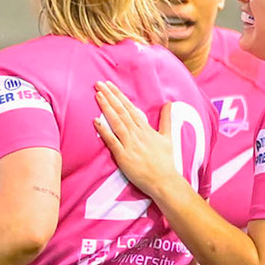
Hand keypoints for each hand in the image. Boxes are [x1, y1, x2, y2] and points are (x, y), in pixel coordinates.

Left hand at [93, 80, 182, 200]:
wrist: (165, 181)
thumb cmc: (166, 161)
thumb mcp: (168, 137)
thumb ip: (166, 119)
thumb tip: (169, 104)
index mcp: (146, 128)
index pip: (130, 107)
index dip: (119, 95)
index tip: (110, 85)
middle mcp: (137, 133)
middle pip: (121, 111)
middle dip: (110, 96)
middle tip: (98, 83)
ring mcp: (130, 144)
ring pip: (117, 121)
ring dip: (106, 107)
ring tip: (97, 95)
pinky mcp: (124, 156)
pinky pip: (112, 141)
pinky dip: (104, 130)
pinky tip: (95, 121)